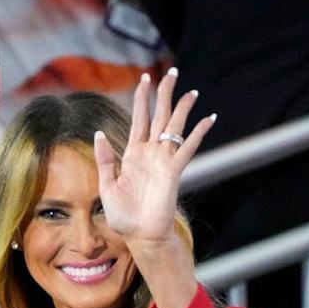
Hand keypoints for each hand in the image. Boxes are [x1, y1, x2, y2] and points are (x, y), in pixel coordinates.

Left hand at [95, 68, 213, 243]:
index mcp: (132, 154)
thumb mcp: (106, 185)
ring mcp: (163, 160)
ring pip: (174, 127)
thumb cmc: (123, 215)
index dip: (142, 98)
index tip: (145, 78)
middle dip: (165, 94)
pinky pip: (188, 147)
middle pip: (159, 115)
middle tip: (172, 73)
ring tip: (191, 90)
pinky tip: (209, 118)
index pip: (139, 118)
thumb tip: (99, 133)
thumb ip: (104, 159)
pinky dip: (198, 132)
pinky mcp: (174, 171)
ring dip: (182, 108)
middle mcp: (150, 152)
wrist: (140, 235)